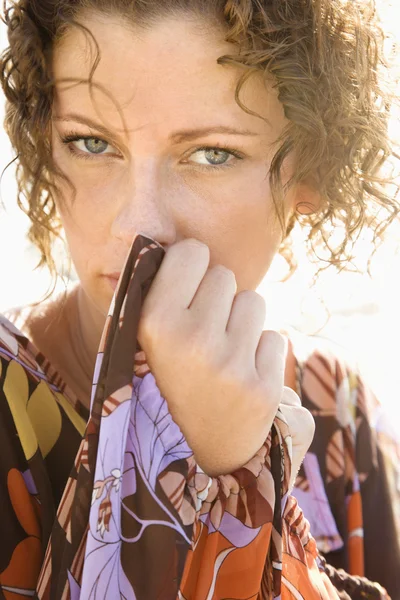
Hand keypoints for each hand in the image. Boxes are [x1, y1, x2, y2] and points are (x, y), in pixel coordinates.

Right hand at [138, 239, 313, 476]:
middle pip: (224, 275)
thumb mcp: (148, 338)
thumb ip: (159, 290)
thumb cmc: (172, 377)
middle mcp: (192, 340)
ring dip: (242, 321)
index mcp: (155, 322)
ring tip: (224, 352)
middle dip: (217, 296)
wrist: (202, 447)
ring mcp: (230, 365)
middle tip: (205, 331)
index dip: (191, 266)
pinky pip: (274, 336)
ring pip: (254, 301)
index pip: (191, 251)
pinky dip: (261, 350)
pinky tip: (243, 374)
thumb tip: (178, 245)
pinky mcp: (263, 386)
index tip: (188, 285)